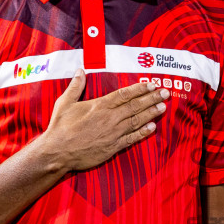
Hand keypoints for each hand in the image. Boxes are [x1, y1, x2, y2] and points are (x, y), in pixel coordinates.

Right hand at [41, 72, 166, 172]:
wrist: (57, 152)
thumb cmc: (60, 127)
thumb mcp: (64, 103)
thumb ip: (75, 86)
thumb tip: (80, 70)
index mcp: (99, 106)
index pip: (124, 94)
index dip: (140, 89)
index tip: (151, 84)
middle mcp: (110, 118)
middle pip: (135, 106)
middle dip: (152, 98)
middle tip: (166, 93)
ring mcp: (113, 133)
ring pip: (136, 121)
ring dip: (151, 113)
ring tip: (163, 107)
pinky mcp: (113, 147)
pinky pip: (131, 138)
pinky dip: (143, 133)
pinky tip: (152, 128)